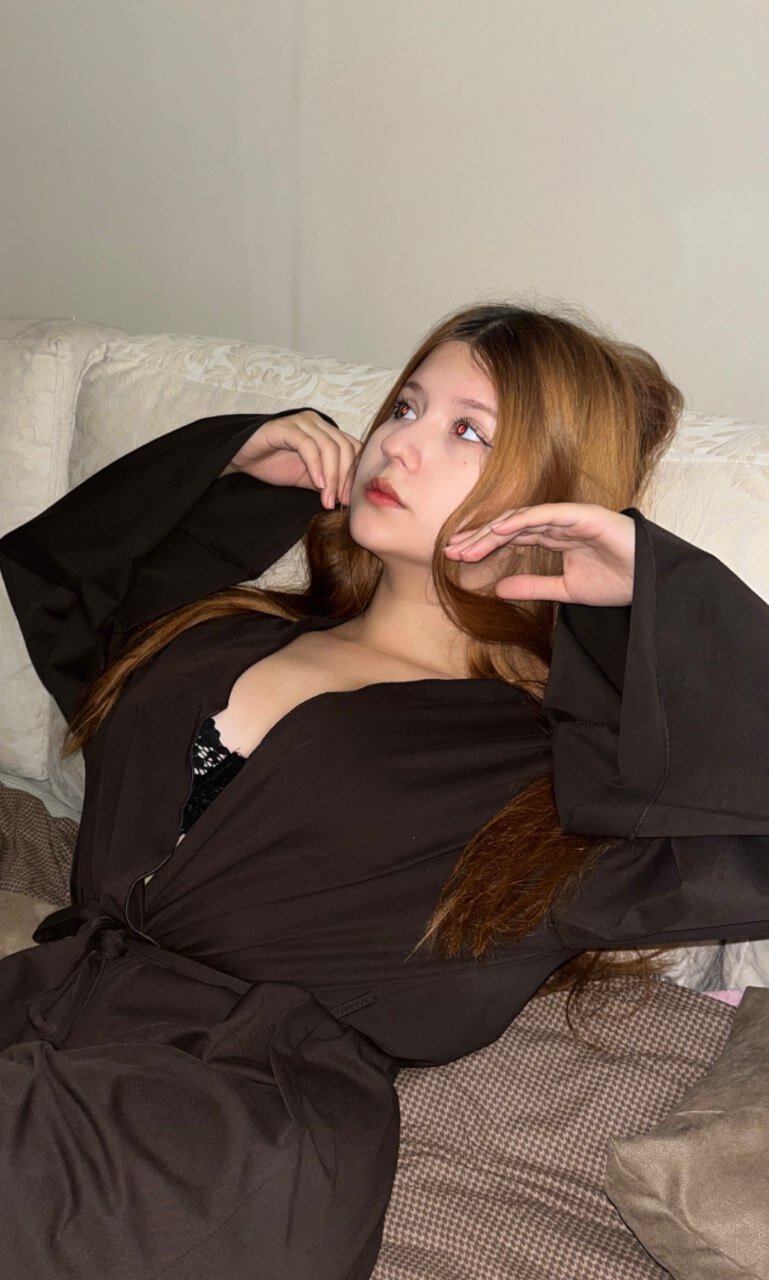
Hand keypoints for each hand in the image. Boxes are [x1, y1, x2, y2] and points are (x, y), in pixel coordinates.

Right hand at [222, 410, 362, 508]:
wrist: (241, 460)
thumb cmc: (273, 465)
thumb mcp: (308, 478)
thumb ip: (328, 482)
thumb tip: (348, 499)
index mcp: (326, 431)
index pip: (353, 448)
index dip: (355, 474)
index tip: (350, 500)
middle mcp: (317, 423)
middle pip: (344, 448)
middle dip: (344, 478)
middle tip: (340, 502)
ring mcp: (302, 422)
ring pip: (329, 447)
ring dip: (331, 477)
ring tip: (326, 499)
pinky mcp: (286, 427)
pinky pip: (308, 445)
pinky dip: (315, 466)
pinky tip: (317, 484)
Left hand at [444, 502, 635, 605]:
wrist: (653, 584)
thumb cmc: (618, 582)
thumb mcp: (566, 590)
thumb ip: (534, 587)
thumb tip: (498, 589)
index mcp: (555, 537)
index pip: (510, 537)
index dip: (483, 545)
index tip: (455, 558)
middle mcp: (559, 522)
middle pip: (509, 525)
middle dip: (478, 537)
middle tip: (449, 550)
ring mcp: (571, 516)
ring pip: (522, 518)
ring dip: (492, 530)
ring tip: (466, 545)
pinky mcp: (584, 515)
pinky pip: (547, 514)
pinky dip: (521, 519)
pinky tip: (499, 529)